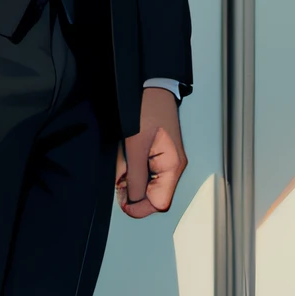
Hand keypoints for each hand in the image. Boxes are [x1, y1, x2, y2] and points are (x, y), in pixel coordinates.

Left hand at [116, 87, 185, 218]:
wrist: (152, 88)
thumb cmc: (148, 111)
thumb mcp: (136, 148)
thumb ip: (136, 178)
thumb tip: (133, 202)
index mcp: (173, 167)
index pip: (159, 203)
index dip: (140, 207)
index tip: (123, 201)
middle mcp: (174, 167)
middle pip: (155, 197)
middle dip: (134, 192)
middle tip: (120, 180)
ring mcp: (168, 161)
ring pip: (150, 186)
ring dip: (133, 181)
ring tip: (124, 165)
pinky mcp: (161, 155)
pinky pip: (148, 173)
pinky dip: (135, 171)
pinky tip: (128, 159)